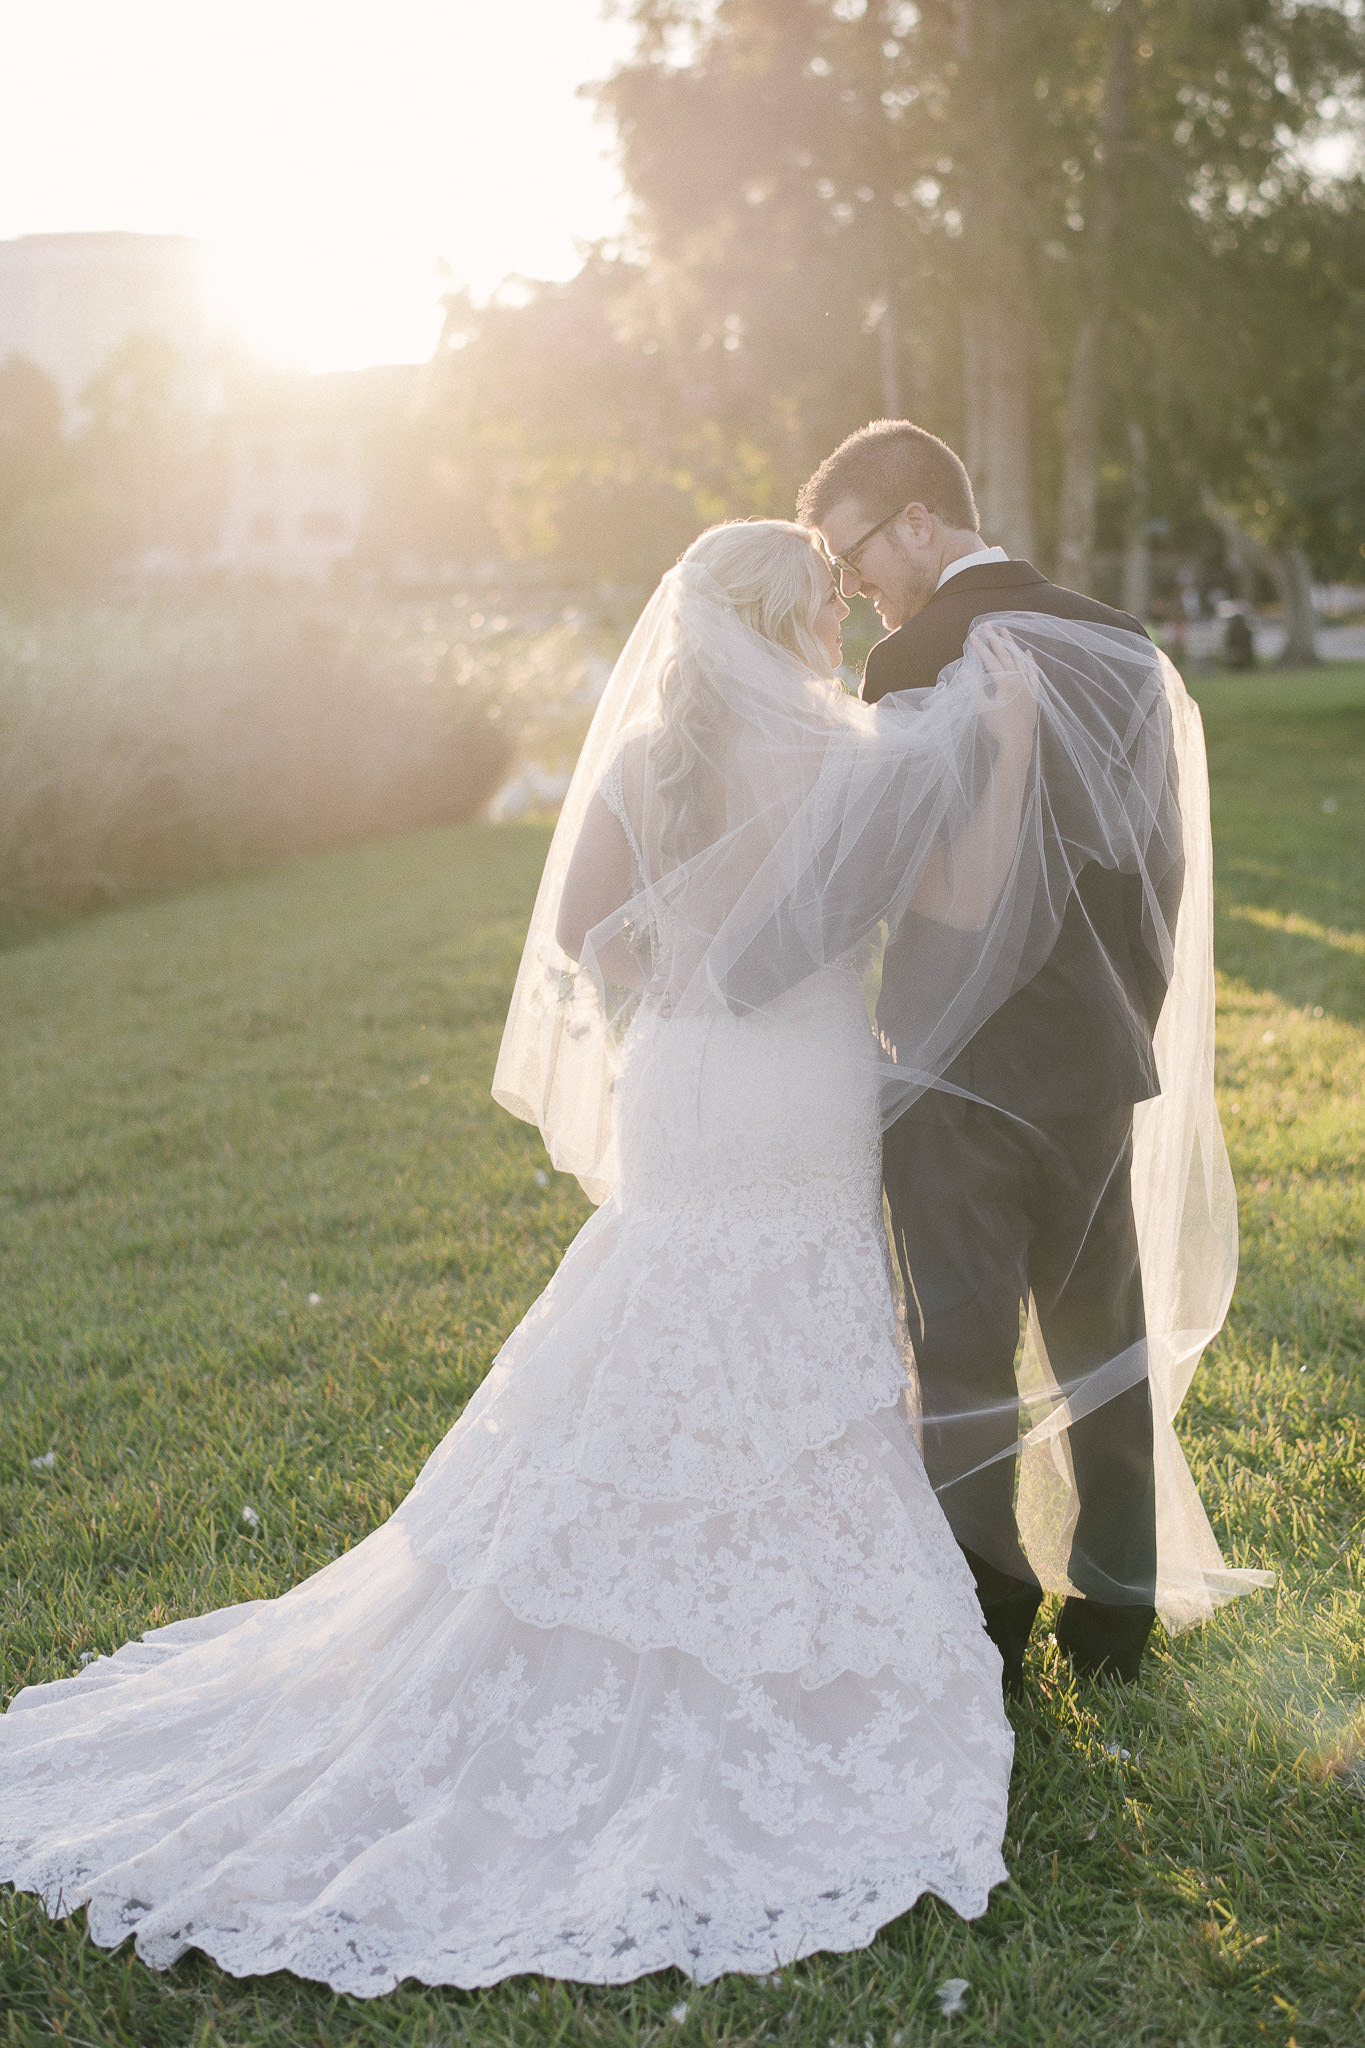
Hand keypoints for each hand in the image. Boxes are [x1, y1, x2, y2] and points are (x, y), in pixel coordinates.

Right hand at [971, 624, 1040, 744]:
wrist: (1017, 741)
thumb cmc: (998, 726)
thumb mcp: (982, 707)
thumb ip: (974, 688)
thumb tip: (965, 672)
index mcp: (1004, 682)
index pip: (990, 660)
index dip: (980, 648)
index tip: (972, 636)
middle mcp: (1018, 680)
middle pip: (1005, 655)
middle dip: (995, 640)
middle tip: (988, 626)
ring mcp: (1027, 686)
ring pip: (1020, 660)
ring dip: (1012, 645)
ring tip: (1005, 632)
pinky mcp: (1034, 694)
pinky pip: (1033, 674)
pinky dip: (1030, 662)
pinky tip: (1028, 653)